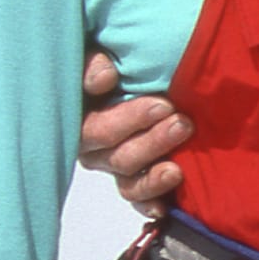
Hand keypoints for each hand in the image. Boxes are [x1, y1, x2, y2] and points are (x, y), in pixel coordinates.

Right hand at [78, 50, 189, 210]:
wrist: (133, 72)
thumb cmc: (110, 58)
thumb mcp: (93, 51)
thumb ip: (90, 61)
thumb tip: (106, 75)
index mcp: (77, 117)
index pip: (95, 129)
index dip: (129, 120)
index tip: (163, 105)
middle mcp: (91, 147)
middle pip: (118, 156)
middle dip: (153, 141)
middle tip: (182, 122)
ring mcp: (112, 164)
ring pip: (129, 178)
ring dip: (155, 173)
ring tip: (181, 163)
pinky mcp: (132, 179)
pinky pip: (136, 199)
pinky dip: (149, 203)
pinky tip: (163, 208)